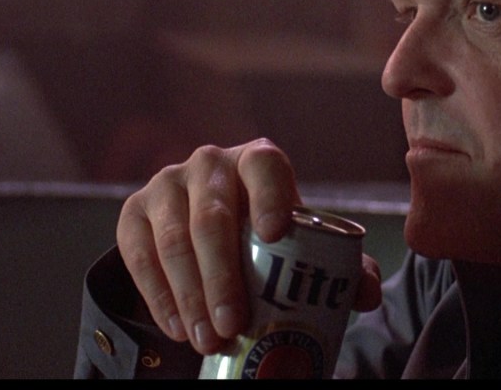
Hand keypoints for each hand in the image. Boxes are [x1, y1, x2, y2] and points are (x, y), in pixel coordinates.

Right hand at [116, 138, 382, 354]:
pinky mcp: (134, 212)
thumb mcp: (302, 241)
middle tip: (233, 325)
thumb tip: (366, 295)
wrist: (207, 227)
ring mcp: (167, 184)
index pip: (265, 168)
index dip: (270, 197)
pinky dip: (158, 295)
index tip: (274, 235)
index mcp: (258, 160)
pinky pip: (139, 254)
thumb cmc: (267, 234)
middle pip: (213, 216)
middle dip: (222, 276)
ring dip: (189, 294)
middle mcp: (210, 163)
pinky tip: (176, 327)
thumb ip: (342, 265)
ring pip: (174, 239)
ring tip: (207, 338)